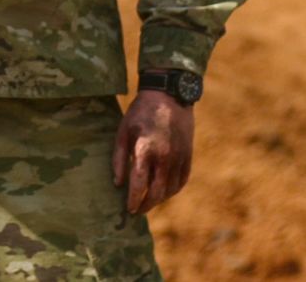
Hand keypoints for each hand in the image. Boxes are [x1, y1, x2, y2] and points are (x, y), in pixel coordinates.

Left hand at [112, 90, 193, 214]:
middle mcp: (164, 156)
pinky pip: (182, 180)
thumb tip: (118, 184)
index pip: (139, 185)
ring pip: (170, 189)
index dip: (133, 201)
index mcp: (145, 150)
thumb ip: (118, 159)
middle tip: (137, 210)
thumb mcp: (123, 131)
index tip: (128, 209)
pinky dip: (173, 189)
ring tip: (149, 200)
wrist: (169, 94)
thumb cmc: (141, 112)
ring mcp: (179, 156)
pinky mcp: (188, 154)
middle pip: (156, 192)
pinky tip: (164, 191)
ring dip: (159, 199)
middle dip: (146, 205)